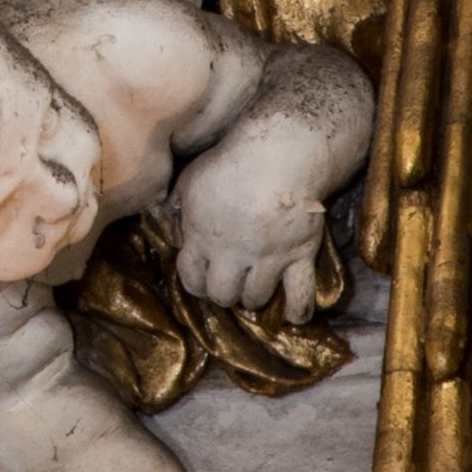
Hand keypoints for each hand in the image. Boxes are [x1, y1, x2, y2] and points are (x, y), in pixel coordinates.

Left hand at [172, 132, 329, 323]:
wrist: (279, 155)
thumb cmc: (229, 161)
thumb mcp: (191, 179)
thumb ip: (179, 207)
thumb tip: (171, 228)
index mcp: (202, 236)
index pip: (191, 277)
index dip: (194, 281)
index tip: (200, 278)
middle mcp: (232, 254)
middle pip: (222, 295)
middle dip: (221, 294)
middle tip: (227, 286)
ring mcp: (267, 258)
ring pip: (255, 298)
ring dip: (251, 298)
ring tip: (252, 290)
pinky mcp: (299, 256)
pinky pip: (300, 295)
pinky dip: (297, 310)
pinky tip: (292, 317)